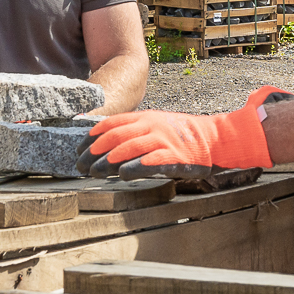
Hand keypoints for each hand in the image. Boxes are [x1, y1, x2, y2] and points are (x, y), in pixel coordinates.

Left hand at [87, 87, 290, 171]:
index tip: (77, 149)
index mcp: (145, 118)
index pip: (111, 124)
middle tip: (80, 166)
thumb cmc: (182, 136)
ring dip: (108, 161)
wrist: (216, 139)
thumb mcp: (156, 125)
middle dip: (94, 152)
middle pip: (115, 137)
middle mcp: (152, 127)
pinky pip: (152, 162)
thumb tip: (105, 144)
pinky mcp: (175, 158)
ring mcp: (164, 141)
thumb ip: (134, 131)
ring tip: (94, 172)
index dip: (91, 137)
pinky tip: (122, 175)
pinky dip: (136, 168)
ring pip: (130, 149)